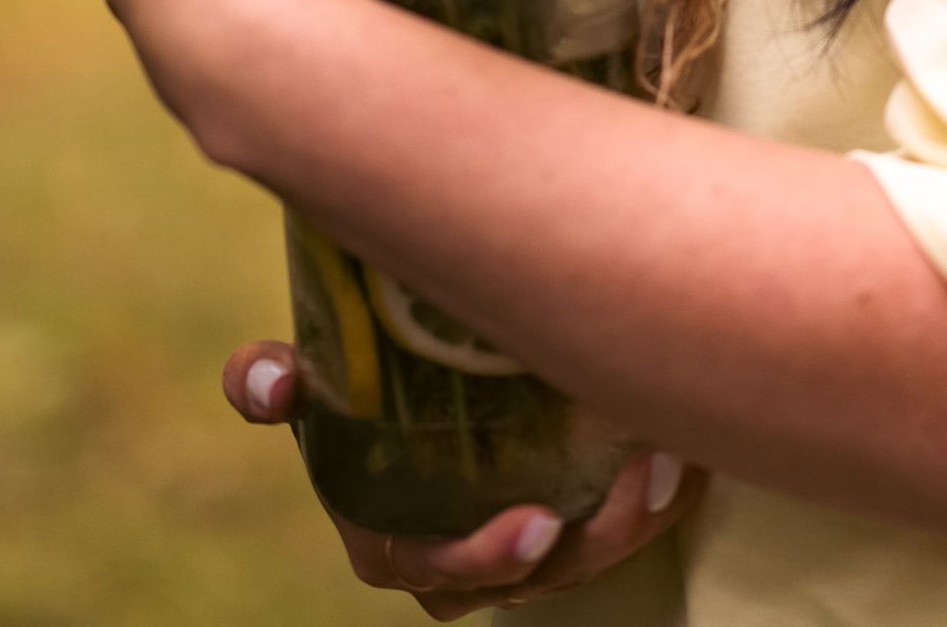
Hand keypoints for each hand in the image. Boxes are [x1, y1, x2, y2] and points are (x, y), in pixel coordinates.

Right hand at [222, 341, 703, 615]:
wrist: (433, 371)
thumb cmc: (356, 374)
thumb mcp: (310, 375)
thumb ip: (271, 381)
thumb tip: (266, 378)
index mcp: (384, 537)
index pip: (424, 568)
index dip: (481, 558)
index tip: (537, 524)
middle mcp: (451, 561)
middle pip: (519, 575)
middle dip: (581, 545)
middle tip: (628, 484)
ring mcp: (515, 550)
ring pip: (578, 561)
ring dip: (627, 520)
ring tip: (664, 457)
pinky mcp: (569, 526)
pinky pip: (616, 532)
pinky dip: (651, 500)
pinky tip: (679, 451)